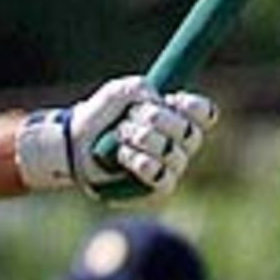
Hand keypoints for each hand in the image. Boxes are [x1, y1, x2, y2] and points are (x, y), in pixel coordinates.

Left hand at [17, 75, 217, 199]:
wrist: (74, 144)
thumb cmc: (99, 116)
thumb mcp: (119, 91)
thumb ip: (142, 89)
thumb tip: (159, 105)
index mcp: (176, 118)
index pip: (205, 115)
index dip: (195, 107)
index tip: (173, 99)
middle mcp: (177, 145)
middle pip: (191, 135)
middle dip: (161, 122)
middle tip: (131, 117)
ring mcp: (167, 169)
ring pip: (175, 156)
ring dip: (145, 141)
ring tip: (121, 136)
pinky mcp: (154, 191)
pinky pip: (163, 178)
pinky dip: (145, 165)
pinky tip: (126, 158)